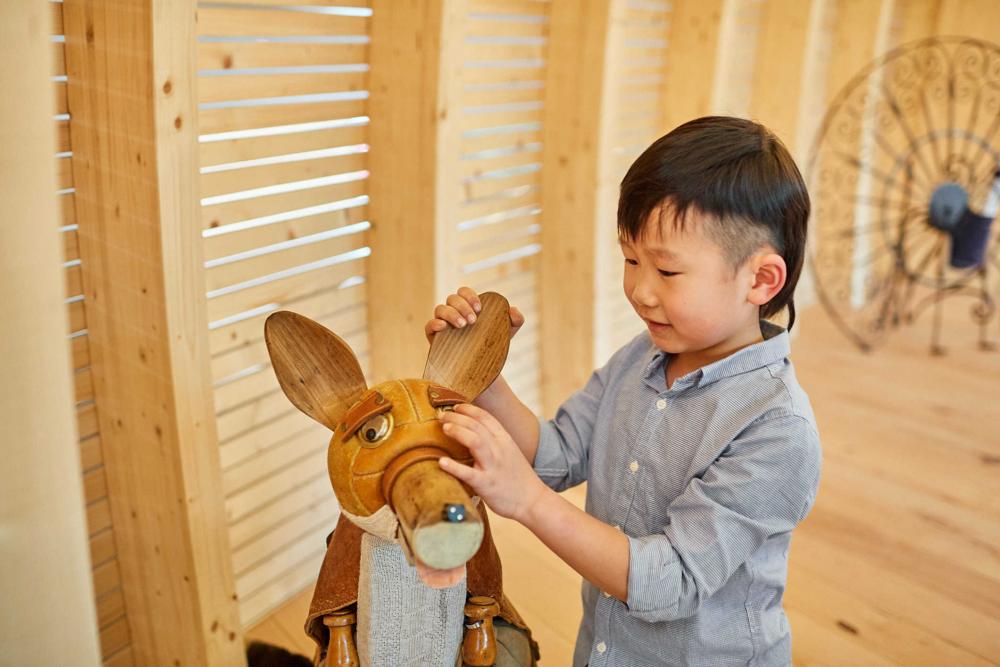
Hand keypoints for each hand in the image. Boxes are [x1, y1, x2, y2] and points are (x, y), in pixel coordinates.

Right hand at [424, 286, 524, 343]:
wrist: (483, 370)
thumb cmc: (493, 346)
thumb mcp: (508, 333)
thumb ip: (516, 320)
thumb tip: (513, 310)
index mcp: (468, 307)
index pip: (464, 292)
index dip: (470, 296)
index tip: (480, 308)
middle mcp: (454, 313)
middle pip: (452, 298)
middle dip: (462, 306)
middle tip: (473, 320)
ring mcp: (443, 325)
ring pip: (440, 309)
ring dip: (451, 314)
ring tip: (463, 326)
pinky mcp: (435, 338)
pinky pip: (429, 325)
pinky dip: (434, 323)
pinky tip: (443, 327)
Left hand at [437, 404, 546, 522]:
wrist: (533, 500)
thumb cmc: (518, 477)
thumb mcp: (510, 452)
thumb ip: (494, 441)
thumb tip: (472, 433)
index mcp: (505, 440)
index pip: (485, 417)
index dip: (468, 409)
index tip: (455, 406)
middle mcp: (499, 449)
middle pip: (476, 425)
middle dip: (457, 417)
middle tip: (442, 415)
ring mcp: (493, 466)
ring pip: (475, 441)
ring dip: (458, 431)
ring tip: (444, 428)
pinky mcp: (487, 484)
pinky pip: (468, 473)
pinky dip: (454, 467)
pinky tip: (441, 462)